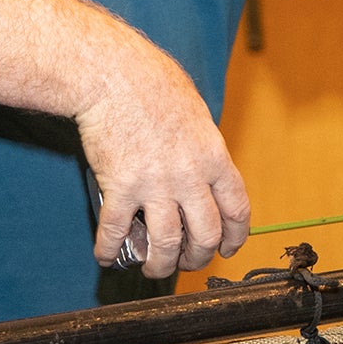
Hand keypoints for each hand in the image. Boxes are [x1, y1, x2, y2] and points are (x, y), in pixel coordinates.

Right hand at [73, 26, 251, 277]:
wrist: (115, 74)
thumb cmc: (154, 84)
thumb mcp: (196, 114)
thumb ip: (203, 148)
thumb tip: (203, 171)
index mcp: (214, 157)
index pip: (237, 209)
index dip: (235, 236)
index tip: (227, 248)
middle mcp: (190, 176)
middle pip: (204, 235)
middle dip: (198, 258)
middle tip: (186, 262)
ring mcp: (155, 184)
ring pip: (166, 244)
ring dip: (160, 265)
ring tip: (152, 268)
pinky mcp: (120, 187)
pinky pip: (116, 231)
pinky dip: (109, 249)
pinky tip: (106, 256)